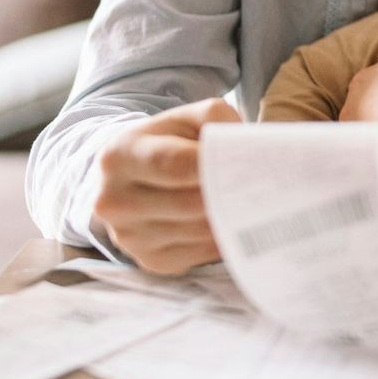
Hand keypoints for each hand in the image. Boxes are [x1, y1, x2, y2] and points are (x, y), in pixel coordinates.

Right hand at [91, 97, 240, 274]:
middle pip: (190, 203)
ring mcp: (130, 236)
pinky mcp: (150, 261)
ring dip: (230, 217)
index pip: (174, 165)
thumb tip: (245, 147)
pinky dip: (223, 237)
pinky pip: (201, 254)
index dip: (214, 165)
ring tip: (253, 199)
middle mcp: (115, 201)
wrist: (133, 177)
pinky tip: (232, 220)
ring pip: (199, 231)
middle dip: (229, 193)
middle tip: (262, 183)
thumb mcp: (184, 117)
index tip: (247, 161)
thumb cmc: (167, 142)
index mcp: (120, 156)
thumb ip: (214, 118)